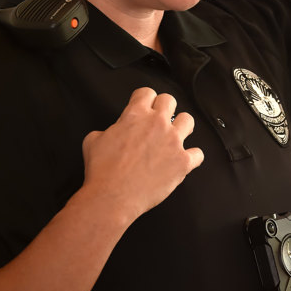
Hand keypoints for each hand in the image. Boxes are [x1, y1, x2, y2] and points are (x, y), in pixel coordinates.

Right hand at [80, 88, 203, 224]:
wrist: (111, 197)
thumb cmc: (102, 172)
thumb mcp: (92, 141)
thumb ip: (107, 130)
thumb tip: (111, 132)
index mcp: (135, 115)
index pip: (147, 92)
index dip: (144, 99)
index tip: (144, 105)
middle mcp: (157, 124)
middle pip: (170, 100)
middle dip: (164, 108)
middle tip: (159, 120)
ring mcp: (173, 142)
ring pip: (188, 120)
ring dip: (182, 127)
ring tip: (174, 137)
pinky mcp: (182, 161)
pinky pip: (198, 153)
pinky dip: (192, 157)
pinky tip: (184, 161)